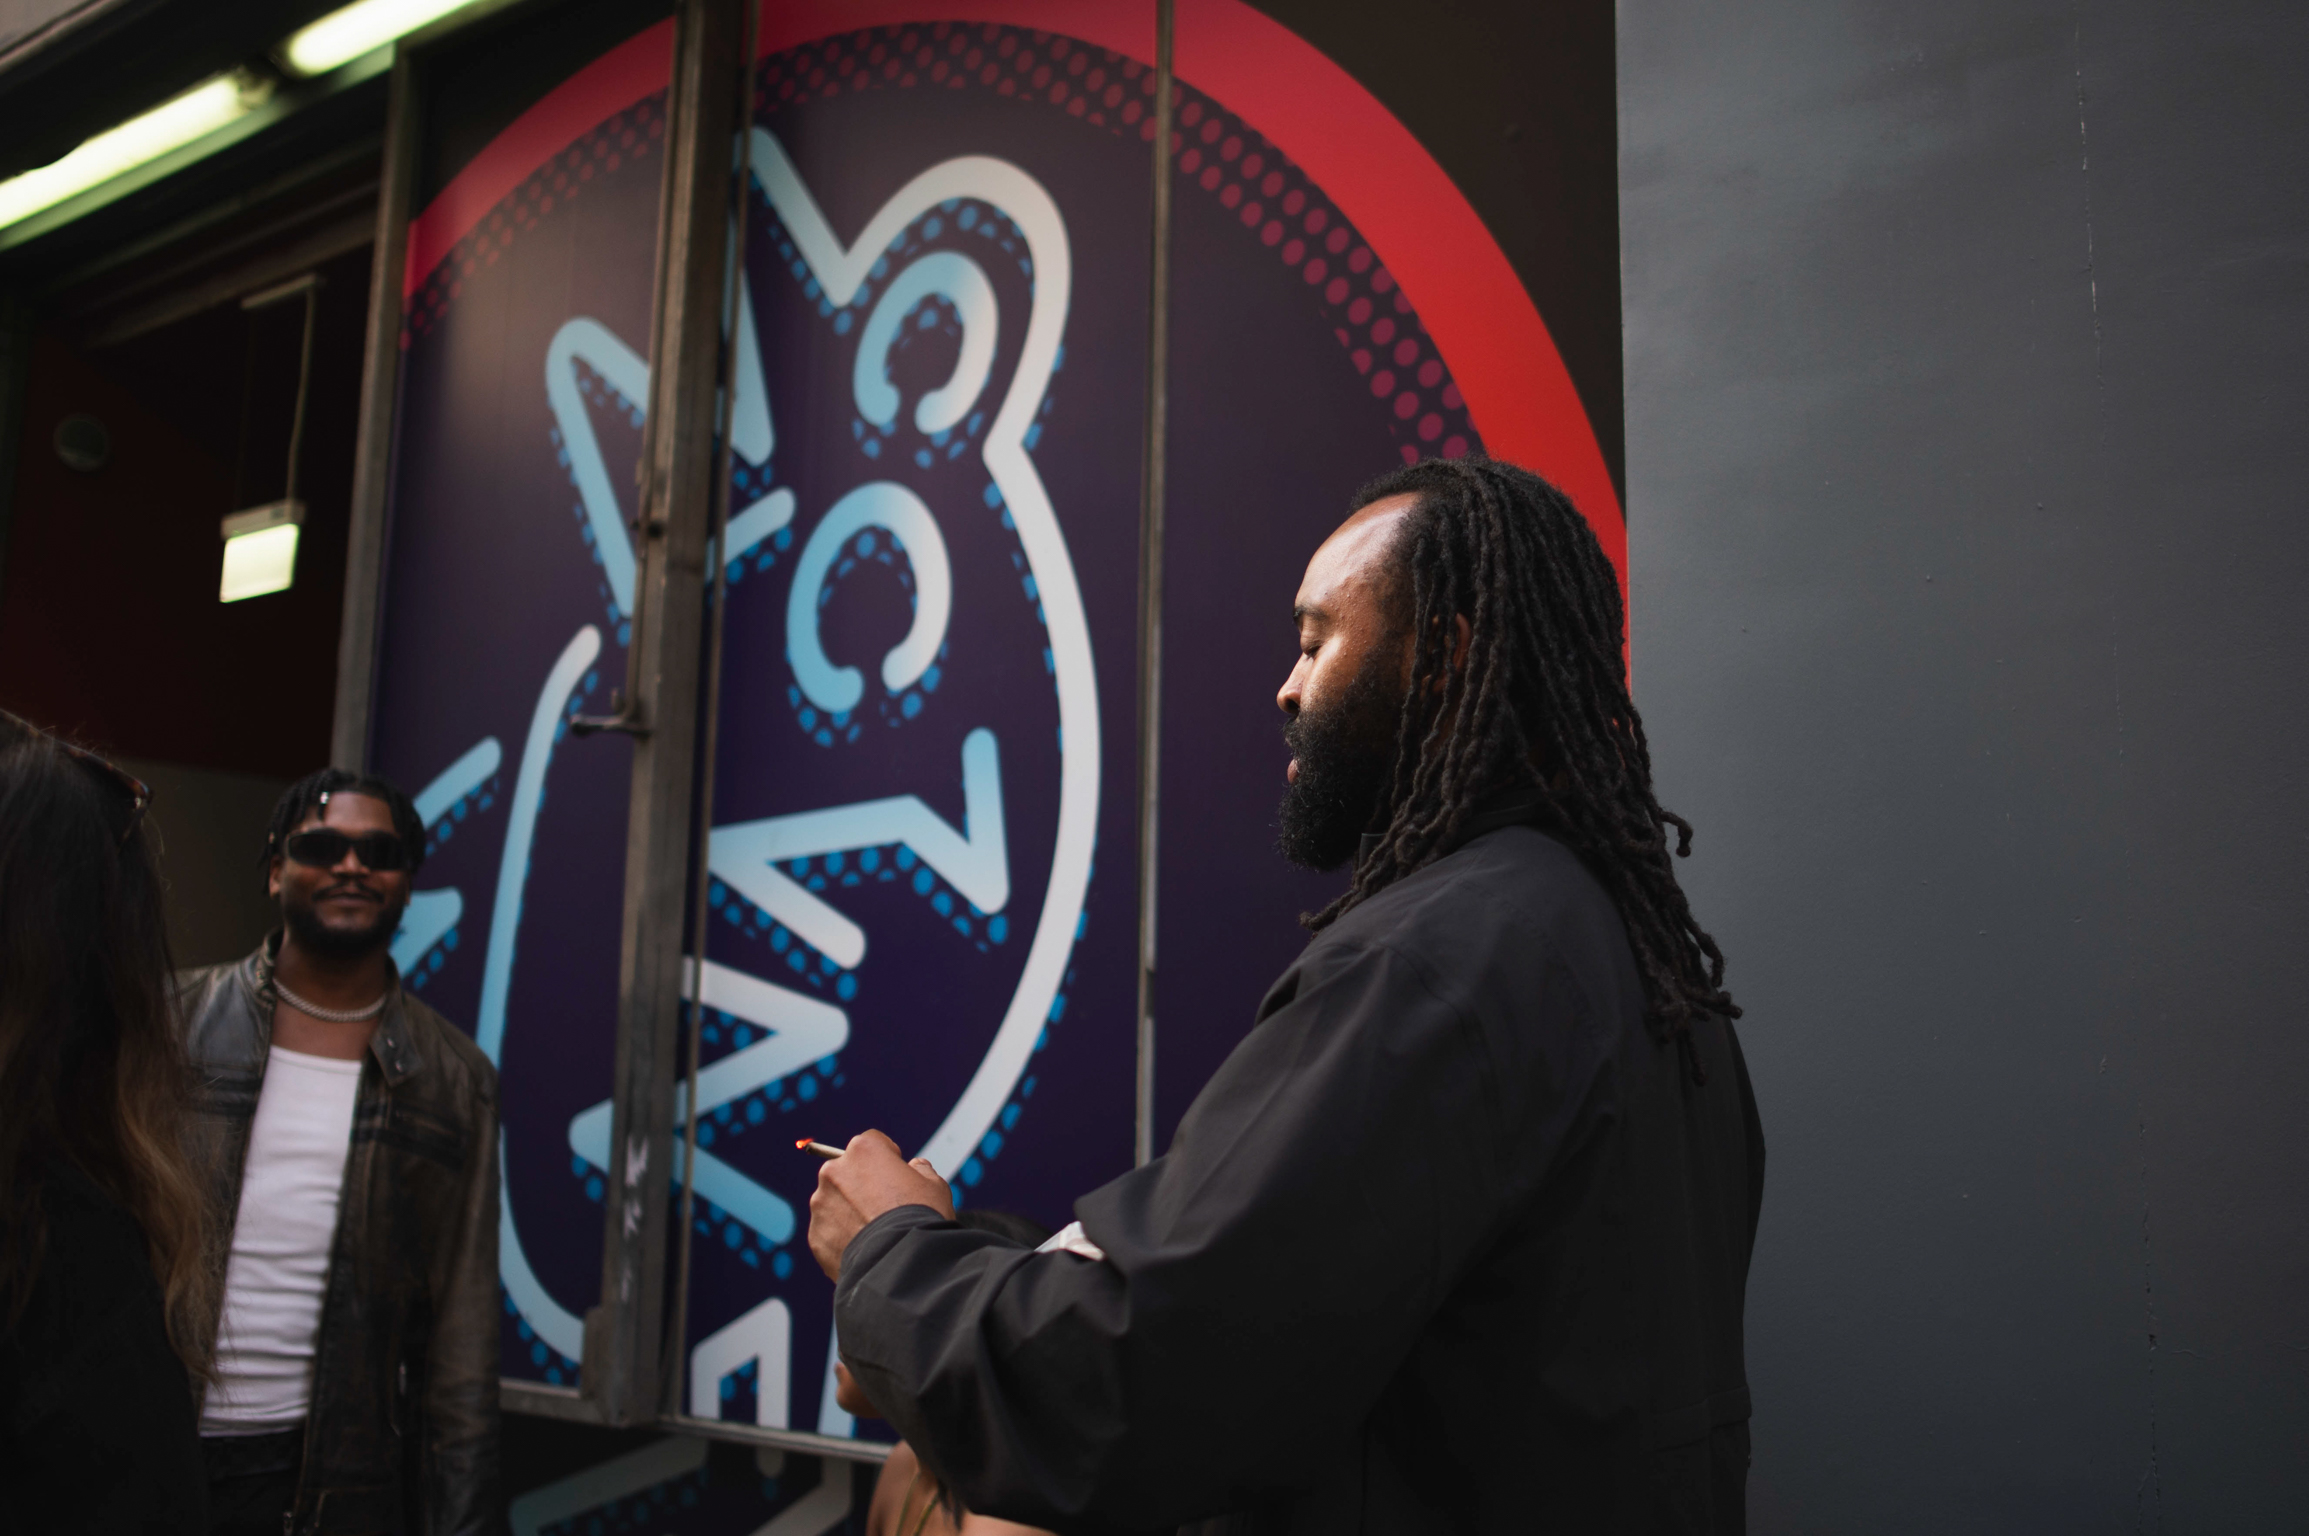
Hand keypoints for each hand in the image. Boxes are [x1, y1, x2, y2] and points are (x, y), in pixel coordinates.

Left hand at [808, 1130, 953, 1279]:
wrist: (900, 1264)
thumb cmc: (921, 1218)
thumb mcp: (934, 1185)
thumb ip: (921, 1170)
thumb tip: (916, 1167)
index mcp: (863, 1150)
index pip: (872, 1143)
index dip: (888, 1159)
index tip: (897, 1178)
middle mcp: (834, 1171)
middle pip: (848, 1171)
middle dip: (863, 1185)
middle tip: (884, 1208)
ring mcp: (821, 1203)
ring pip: (835, 1202)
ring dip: (849, 1211)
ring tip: (875, 1233)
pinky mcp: (815, 1234)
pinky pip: (829, 1231)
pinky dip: (842, 1238)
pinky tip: (865, 1249)